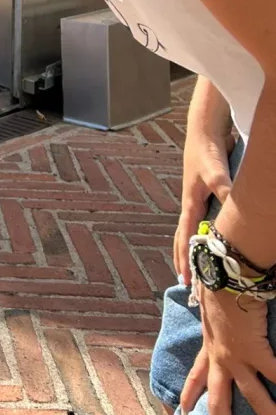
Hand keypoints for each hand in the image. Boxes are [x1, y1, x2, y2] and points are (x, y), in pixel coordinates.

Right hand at [174, 127, 234, 284]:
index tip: (185, 280)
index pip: (186, 237)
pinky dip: (197, 236)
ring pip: (188, 231)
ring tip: (190, 267)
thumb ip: (224, 191)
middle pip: (182, 238)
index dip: (186, 259)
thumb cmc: (207, 151)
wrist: (204, 131)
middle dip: (182, 260)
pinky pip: (198, 222)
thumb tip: (233, 211)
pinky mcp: (203, 194)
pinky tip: (204, 241)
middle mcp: (190, 204)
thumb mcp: (216, 172)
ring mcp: (196, 200)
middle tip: (185, 284)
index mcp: (191, 203)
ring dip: (188, 249)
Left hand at [179, 287, 275, 414]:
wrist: (226, 270)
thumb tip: (202, 300)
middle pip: (219, 404)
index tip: (181, 414)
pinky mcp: (257, 352)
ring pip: (256, 401)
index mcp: (208, 345)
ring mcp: (238, 358)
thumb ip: (211, 312)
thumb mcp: (209, 301)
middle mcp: (219, 356)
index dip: (189, 396)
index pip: (195, 376)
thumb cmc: (219, 279)